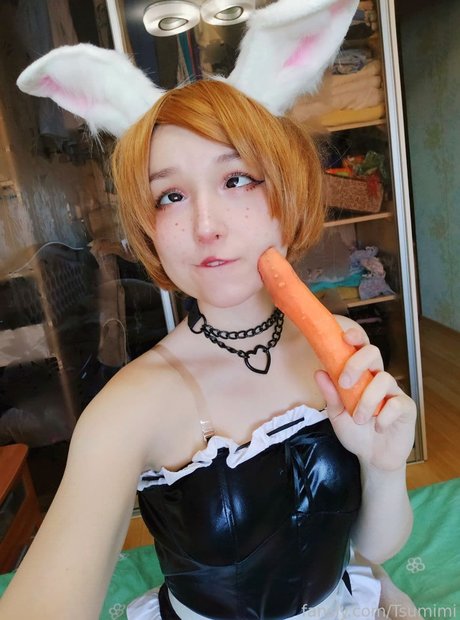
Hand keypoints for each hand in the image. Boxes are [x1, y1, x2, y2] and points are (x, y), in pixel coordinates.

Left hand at [315, 327, 416, 470]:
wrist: (373, 458)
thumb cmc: (355, 432)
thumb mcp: (337, 415)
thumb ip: (330, 394)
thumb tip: (319, 371)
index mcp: (361, 375)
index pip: (361, 348)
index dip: (356, 337)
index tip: (344, 337)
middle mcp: (378, 378)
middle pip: (374, 352)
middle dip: (357, 363)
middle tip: (344, 382)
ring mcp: (393, 392)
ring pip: (383, 379)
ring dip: (366, 400)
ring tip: (358, 419)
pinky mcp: (406, 408)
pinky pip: (397, 403)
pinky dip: (383, 416)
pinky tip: (377, 427)